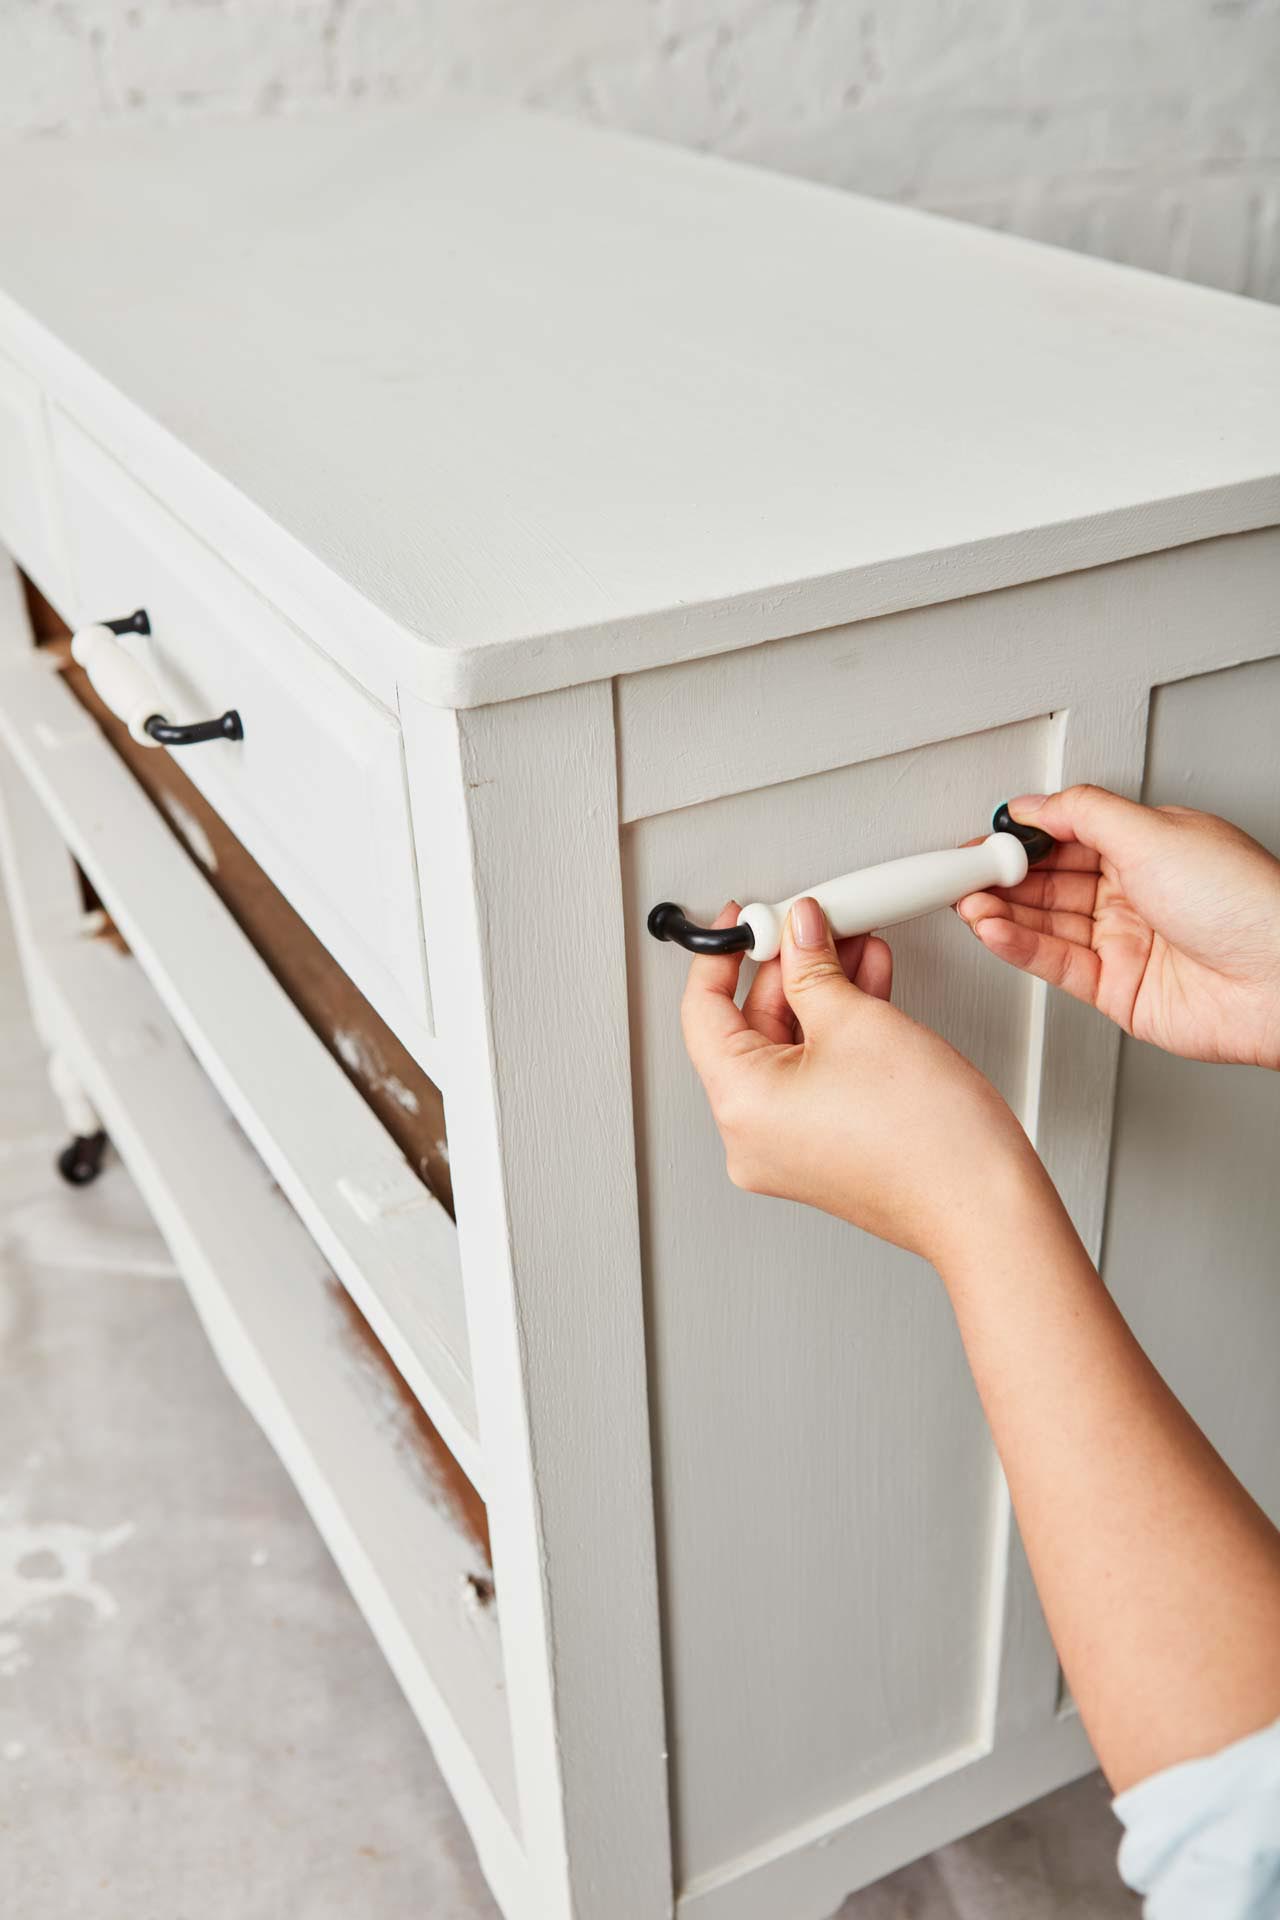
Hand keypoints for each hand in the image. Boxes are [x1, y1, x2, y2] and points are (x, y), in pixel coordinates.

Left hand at [680, 896, 1041, 1263]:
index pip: (702, 1009)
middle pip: (750, 1027)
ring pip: (791, 1049)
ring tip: (854, 948)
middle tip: (814, 925)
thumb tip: (798, 933)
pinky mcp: (824, 1151)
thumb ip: (814, 966)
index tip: (743, 919)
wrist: (985, 1205)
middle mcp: (752, 1136)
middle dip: (790, 968)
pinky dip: (838, 1033)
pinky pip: (816, 1076)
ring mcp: (788, 1148)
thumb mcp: (858, 1021)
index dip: (722, 953)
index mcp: (739, 1105)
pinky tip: (867, 988)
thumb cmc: (929, 1141)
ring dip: (822, 993)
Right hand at [956, 787, 1279, 1069]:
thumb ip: (1084, 813)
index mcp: (1149, 846)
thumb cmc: (1247, 904)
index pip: (1066, 835)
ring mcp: (1125, 942)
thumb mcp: (1154, 832)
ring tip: (964, 900)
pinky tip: (991, 930)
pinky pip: (1055, 963)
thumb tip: (1034, 804)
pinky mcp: (1117, 989)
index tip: (983, 837)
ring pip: (1045, 922)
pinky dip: (1018, 946)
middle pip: (1048, 880)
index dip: (1021, 837)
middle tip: (959, 871)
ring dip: (1000, 911)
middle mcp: (1135, 893)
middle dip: (1000, 875)